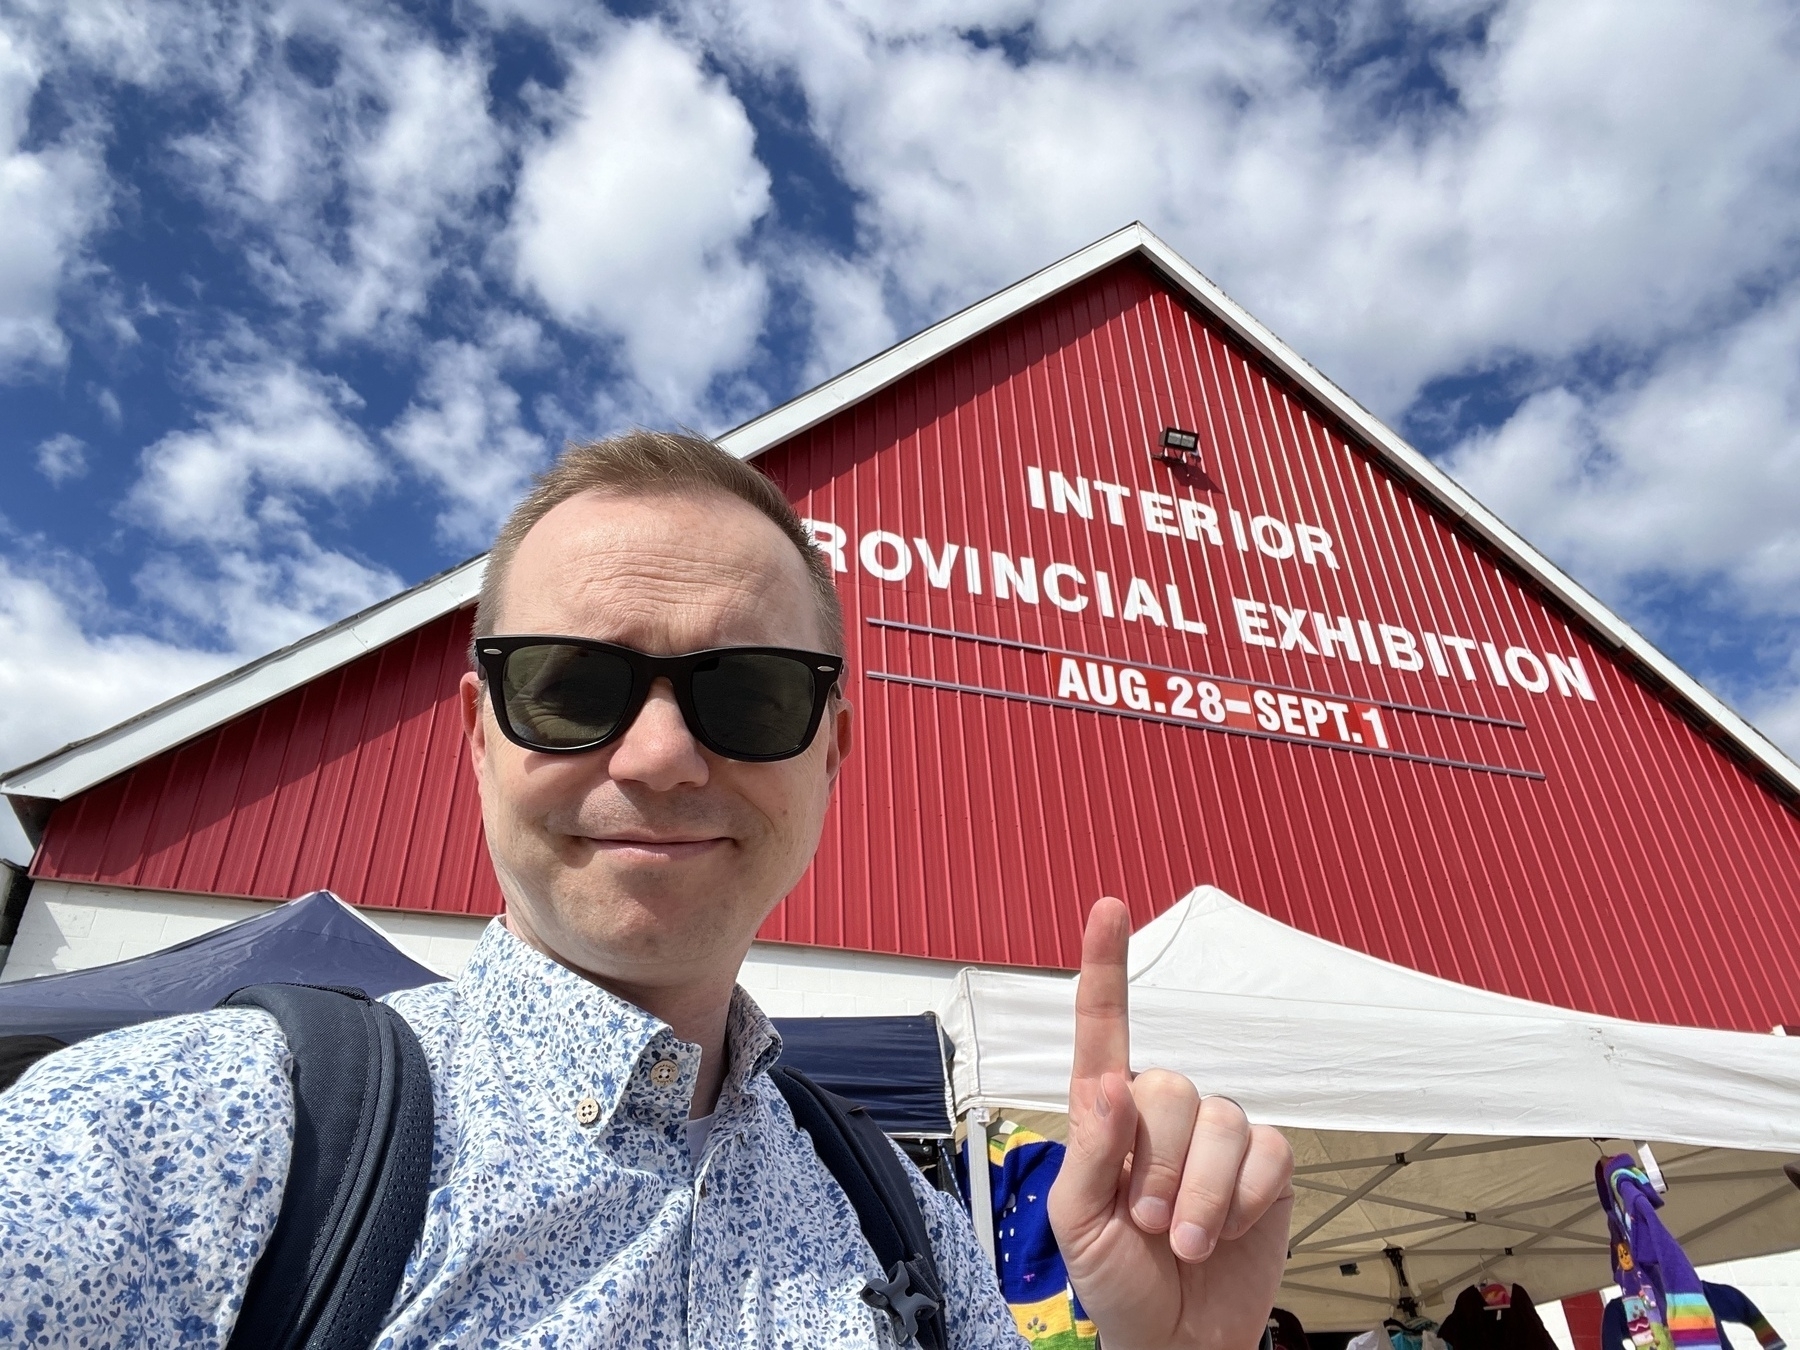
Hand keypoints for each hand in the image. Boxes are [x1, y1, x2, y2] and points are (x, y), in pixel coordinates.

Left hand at [1047, 897, 1294, 1349]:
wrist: (1176, 1339)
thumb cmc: (1115, 1281)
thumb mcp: (1077, 1223)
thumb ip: (1086, 1150)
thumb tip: (1107, 1082)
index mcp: (1105, 1116)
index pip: (1104, 1030)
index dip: (1106, 966)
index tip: (1107, 908)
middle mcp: (1162, 1114)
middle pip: (1170, 1085)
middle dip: (1159, 1165)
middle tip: (1150, 1222)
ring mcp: (1216, 1137)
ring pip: (1221, 1120)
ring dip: (1200, 1195)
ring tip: (1184, 1238)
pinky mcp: (1265, 1166)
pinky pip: (1267, 1153)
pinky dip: (1243, 1202)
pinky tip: (1227, 1229)